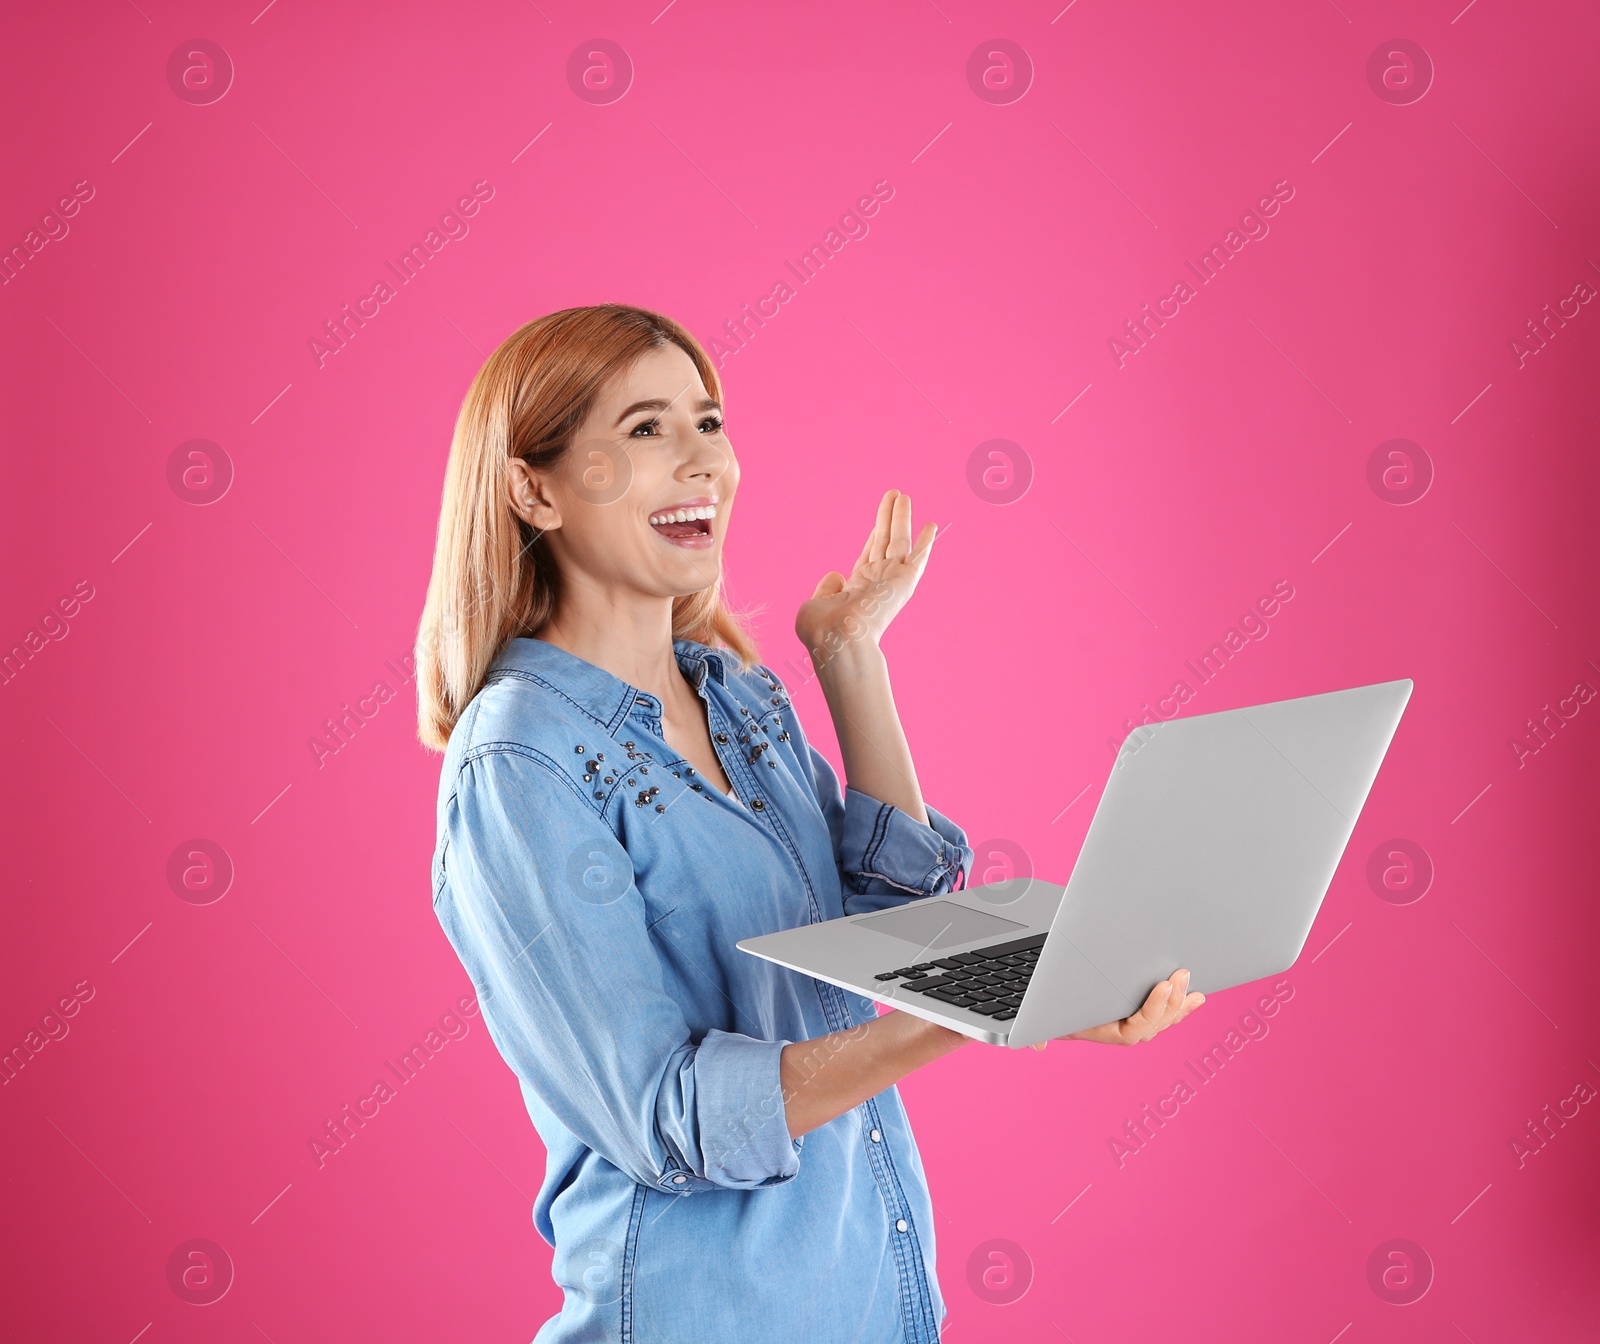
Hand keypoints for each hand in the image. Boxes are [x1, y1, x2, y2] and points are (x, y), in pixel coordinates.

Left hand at [794, 489, 935, 669]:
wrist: (839, 639)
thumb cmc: (822, 630)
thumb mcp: (815, 604)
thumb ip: (825, 588)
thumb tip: (837, 575)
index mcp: (857, 588)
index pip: (869, 554)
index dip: (875, 533)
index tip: (881, 516)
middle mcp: (877, 583)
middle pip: (885, 541)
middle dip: (889, 517)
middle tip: (894, 494)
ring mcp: (891, 581)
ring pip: (898, 541)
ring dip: (901, 518)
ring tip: (903, 496)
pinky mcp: (904, 582)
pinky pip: (918, 558)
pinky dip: (926, 542)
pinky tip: (931, 526)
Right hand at [1028, 969, 1204, 1050]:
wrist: (1052, 1014)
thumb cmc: (1052, 1014)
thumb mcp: (1044, 1021)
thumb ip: (1039, 1034)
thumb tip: (1039, 1045)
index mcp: (1106, 1032)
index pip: (1136, 1028)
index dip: (1153, 1009)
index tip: (1163, 986)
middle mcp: (1124, 1031)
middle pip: (1156, 1023)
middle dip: (1172, 1001)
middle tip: (1182, 976)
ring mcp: (1134, 1023)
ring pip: (1164, 1019)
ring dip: (1180, 1003)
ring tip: (1192, 986)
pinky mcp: (1141, 1012)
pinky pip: (1165, 1013)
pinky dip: (1180, 1004)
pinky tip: (1194, 996)